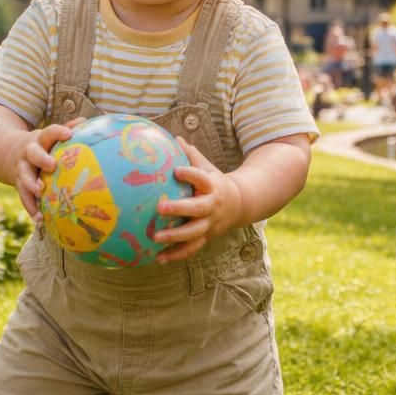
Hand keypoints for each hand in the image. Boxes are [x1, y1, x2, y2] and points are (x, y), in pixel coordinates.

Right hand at [13, 118, 84, 220]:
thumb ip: (67, 129)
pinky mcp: (19, 184)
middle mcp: (29, 153)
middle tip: (51, 165)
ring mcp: (22, 169)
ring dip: (31, 185)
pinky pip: (23, 196)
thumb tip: (85, 121)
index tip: (68, 134)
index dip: (58, 132)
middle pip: (33, 154)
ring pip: (24, 176)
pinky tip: (39, 218)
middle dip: (41, 159)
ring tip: (40, 194)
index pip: (50, 132)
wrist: (9, 153)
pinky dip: (31, 207)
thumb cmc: (42, 145)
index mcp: (40, 139)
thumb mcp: (50, 135)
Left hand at [153, 138, 243, 262]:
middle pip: (197, 209)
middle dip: (179, 208)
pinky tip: (158, 258)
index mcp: (212, 186)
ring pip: (194, 233)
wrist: (240, 204)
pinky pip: (191, 248)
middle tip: (160, 207)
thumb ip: (190, 154)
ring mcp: (210, 224)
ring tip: (155, 238)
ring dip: (175, 236)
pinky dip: (176, 255)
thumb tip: (173, 136)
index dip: (190, 174)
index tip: (176, 170)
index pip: (202, 178)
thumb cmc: (214, 182)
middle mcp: (212, 206)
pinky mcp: (207, 237)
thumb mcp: (207, 167)